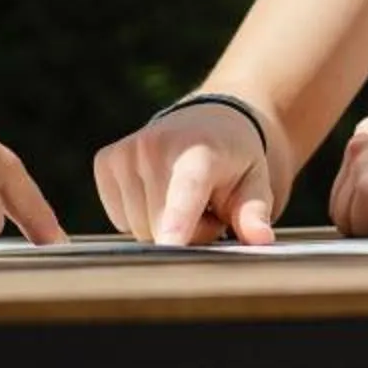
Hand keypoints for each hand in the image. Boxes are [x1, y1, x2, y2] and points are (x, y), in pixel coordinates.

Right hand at [94, 103, 277, 247]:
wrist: (209, 121)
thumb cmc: (235, 161)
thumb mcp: (256, 185)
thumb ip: (254, 213)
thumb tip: (262, 239)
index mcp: (199, 151)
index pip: (185, 194)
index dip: (177, 223)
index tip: (168, 246)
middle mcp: (156, 145)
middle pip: (161, 228)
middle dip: (187, 234)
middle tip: (209, 211)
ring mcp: (127, 151)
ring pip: (138, 227)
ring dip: (163, 227)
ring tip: (185, 201)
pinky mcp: (106, 161)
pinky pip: (119, 218)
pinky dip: (139, 216)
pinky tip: (158, 194)